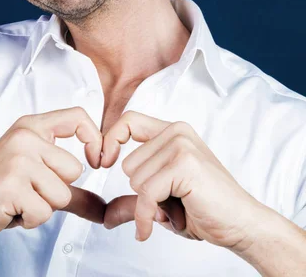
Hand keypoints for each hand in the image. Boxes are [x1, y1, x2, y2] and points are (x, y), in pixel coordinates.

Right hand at [0, 107, 104, 240]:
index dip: (94, 138)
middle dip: (55, 190)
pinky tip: (10, 209)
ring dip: (42, 207)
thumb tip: (104, 208)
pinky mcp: (11, 184)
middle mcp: (25, 137)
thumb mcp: (35, 177)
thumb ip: (74, 191)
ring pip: (62, 194)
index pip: (77, 116)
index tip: (94, 161)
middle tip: (27, 189)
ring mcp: (18, 159)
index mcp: (31, 127)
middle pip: (75, 169)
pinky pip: (44, 213)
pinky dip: (29, 219)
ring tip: (18, 199)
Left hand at [101, 111, 265, 248]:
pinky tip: (162, 225)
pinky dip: (147, 216)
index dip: (111, 140)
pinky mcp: (185, 164)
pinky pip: (146, 194)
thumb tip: (106, 216)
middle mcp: (177, 132)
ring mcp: (182, 145)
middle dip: (143, 191)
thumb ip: (134, 200)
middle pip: (128, 162)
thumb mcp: (163, 201)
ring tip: (179, 206)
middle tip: (172, 201)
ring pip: (135, 179)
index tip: (104, 163)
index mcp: (173, 132)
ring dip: (150, 203)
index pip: (128, 121)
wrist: (242, 224)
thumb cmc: (205, 210)